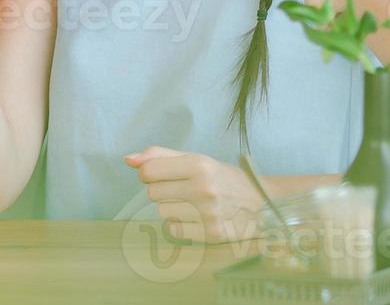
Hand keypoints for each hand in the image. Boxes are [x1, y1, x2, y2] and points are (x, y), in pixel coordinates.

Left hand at [124, 146, 263, 244]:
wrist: (261, 204)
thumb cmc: (224, 178)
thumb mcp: (197, 159)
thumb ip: (161, 156)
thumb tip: (128, 160)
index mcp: (200, 165)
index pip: (149, 171)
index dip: (150, 173)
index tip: (163, 174)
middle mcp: (203, 189)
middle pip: (153, 193)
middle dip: (163, 190)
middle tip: (183, 189)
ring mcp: (207, 214)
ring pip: (162, 212)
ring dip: (172, 208)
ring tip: (192, 203)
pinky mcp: (210, 234)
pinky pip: (174, 230)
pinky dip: (180, 224)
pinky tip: (196, 218)